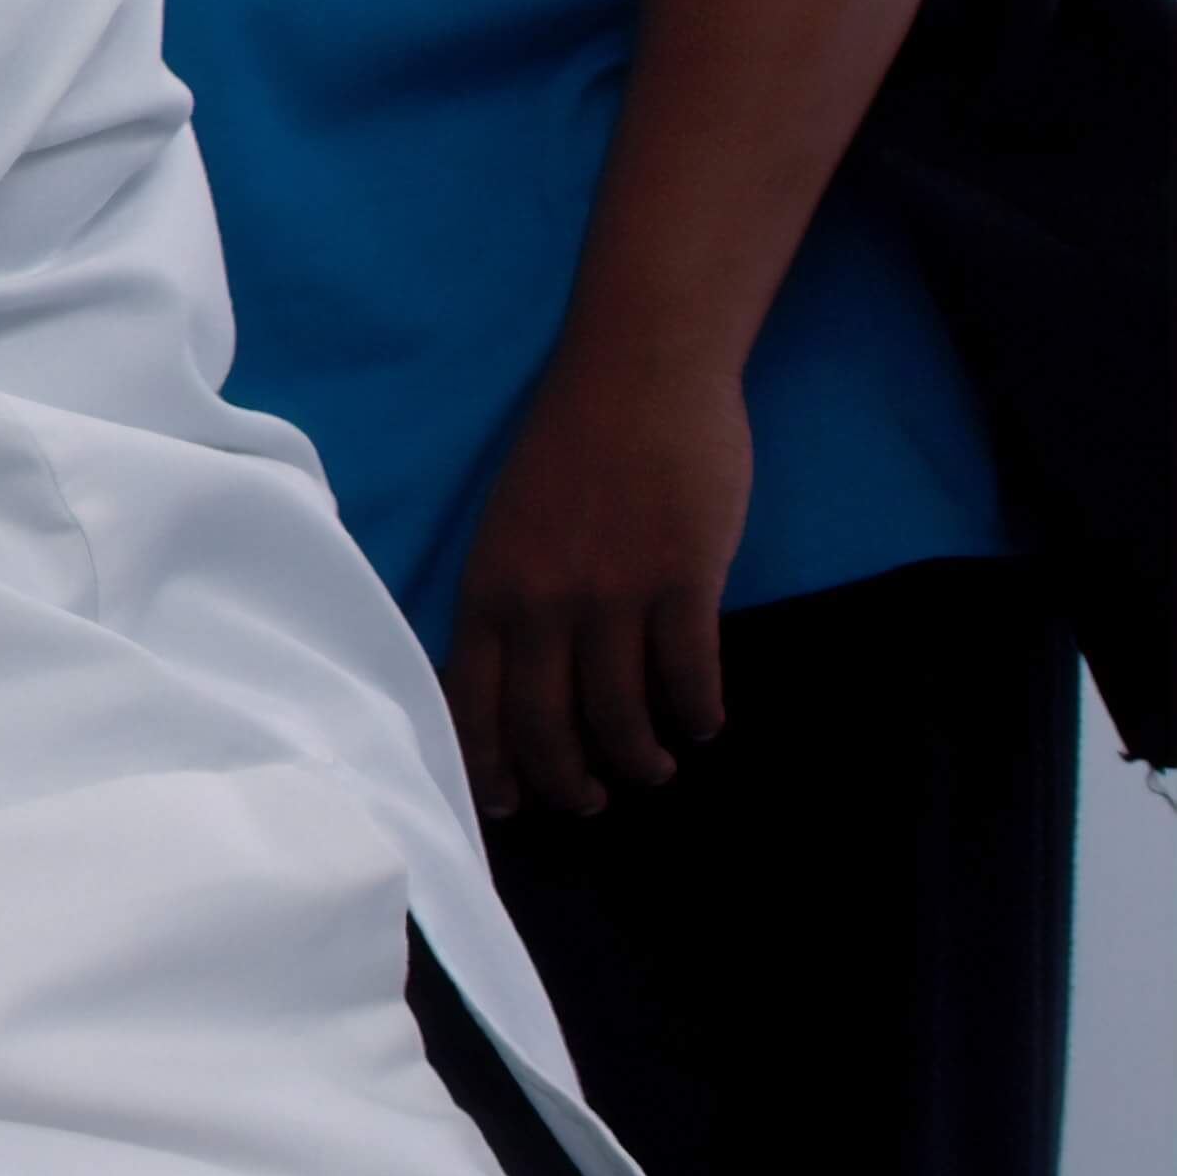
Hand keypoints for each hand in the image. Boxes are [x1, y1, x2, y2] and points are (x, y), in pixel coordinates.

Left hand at [444, 352, 751, 818]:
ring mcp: (611, 591)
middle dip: (568, 783)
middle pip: (544, 727)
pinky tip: (704, 721)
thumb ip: (510, 597)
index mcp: (488, 584)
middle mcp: (540, 599)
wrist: (639, 368)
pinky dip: (697, 714)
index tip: (512, 807)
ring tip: (655, 766)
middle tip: (592, 800)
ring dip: (640, 758)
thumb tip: (516, 678)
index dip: (491, 766)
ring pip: (620, 716)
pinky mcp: (681, 578)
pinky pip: (689, 677)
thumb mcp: (510, 524)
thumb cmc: (573, 446)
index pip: (472, 700)